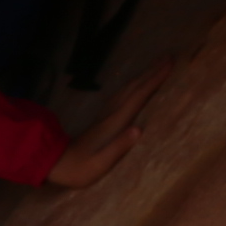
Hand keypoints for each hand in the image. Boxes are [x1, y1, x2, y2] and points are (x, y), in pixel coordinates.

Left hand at [36, 65, 162, 192]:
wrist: (56, 163)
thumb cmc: (80, 168)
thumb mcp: (100, 162)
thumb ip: (119, 146)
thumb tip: (139, 129)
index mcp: (114, 123)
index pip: (138, 97)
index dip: (154, 80)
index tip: (169, 65)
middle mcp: (111, 114)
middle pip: (134, 87)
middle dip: (152, 72)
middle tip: (169, 58)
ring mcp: (105, 115)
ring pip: (127, 89)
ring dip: (143, 76)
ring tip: (156, 66)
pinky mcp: (102, 119)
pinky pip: (122, 95)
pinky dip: (133, 86)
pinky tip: (134, 86)